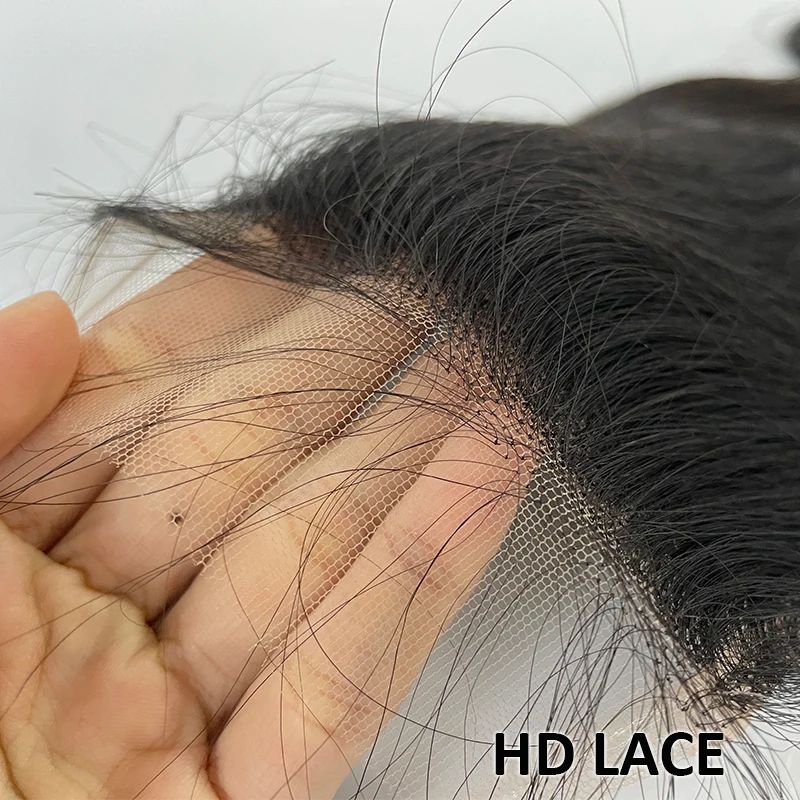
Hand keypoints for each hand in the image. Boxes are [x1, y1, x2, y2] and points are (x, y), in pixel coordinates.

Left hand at [0, 261, 526, 798]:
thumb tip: (47, 316)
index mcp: (18, 558)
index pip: (145, 399)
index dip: (234, 313)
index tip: (317, 236)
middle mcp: (105, 625)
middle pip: (253, 464)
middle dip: (350, 356)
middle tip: (437, 274)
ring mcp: (175, 714)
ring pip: (319, 554)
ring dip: (415, 447)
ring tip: (494, 354)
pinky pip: (338, 689)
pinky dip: (421, 573)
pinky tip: (489, 464)